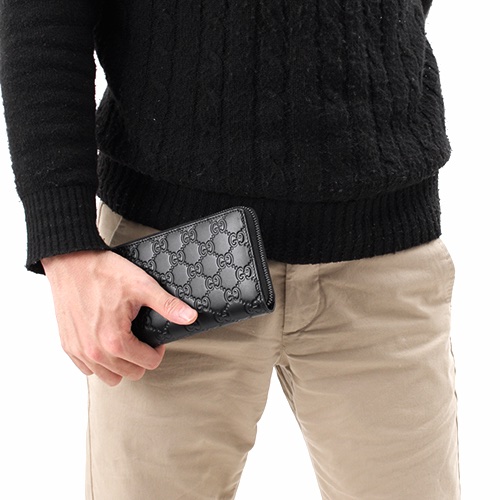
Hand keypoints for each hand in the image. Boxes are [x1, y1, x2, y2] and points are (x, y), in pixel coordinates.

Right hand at [41, 250, 197, 385]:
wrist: (71, 262)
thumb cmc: (104, 272)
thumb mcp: (142, 286)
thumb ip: (168, 305)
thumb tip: (190, 317)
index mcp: (115, 341)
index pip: (149, 363)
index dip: (157, 350)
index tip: (153, 336)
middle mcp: (95, 352)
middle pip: (131, 373)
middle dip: (141, 358)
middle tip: (141, 337)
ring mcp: (79, 351)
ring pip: (109, 377)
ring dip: (121, 364)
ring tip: (124, 342)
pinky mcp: (68, 346)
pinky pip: (88, 369)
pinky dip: (100, 361)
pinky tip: (105, 342)